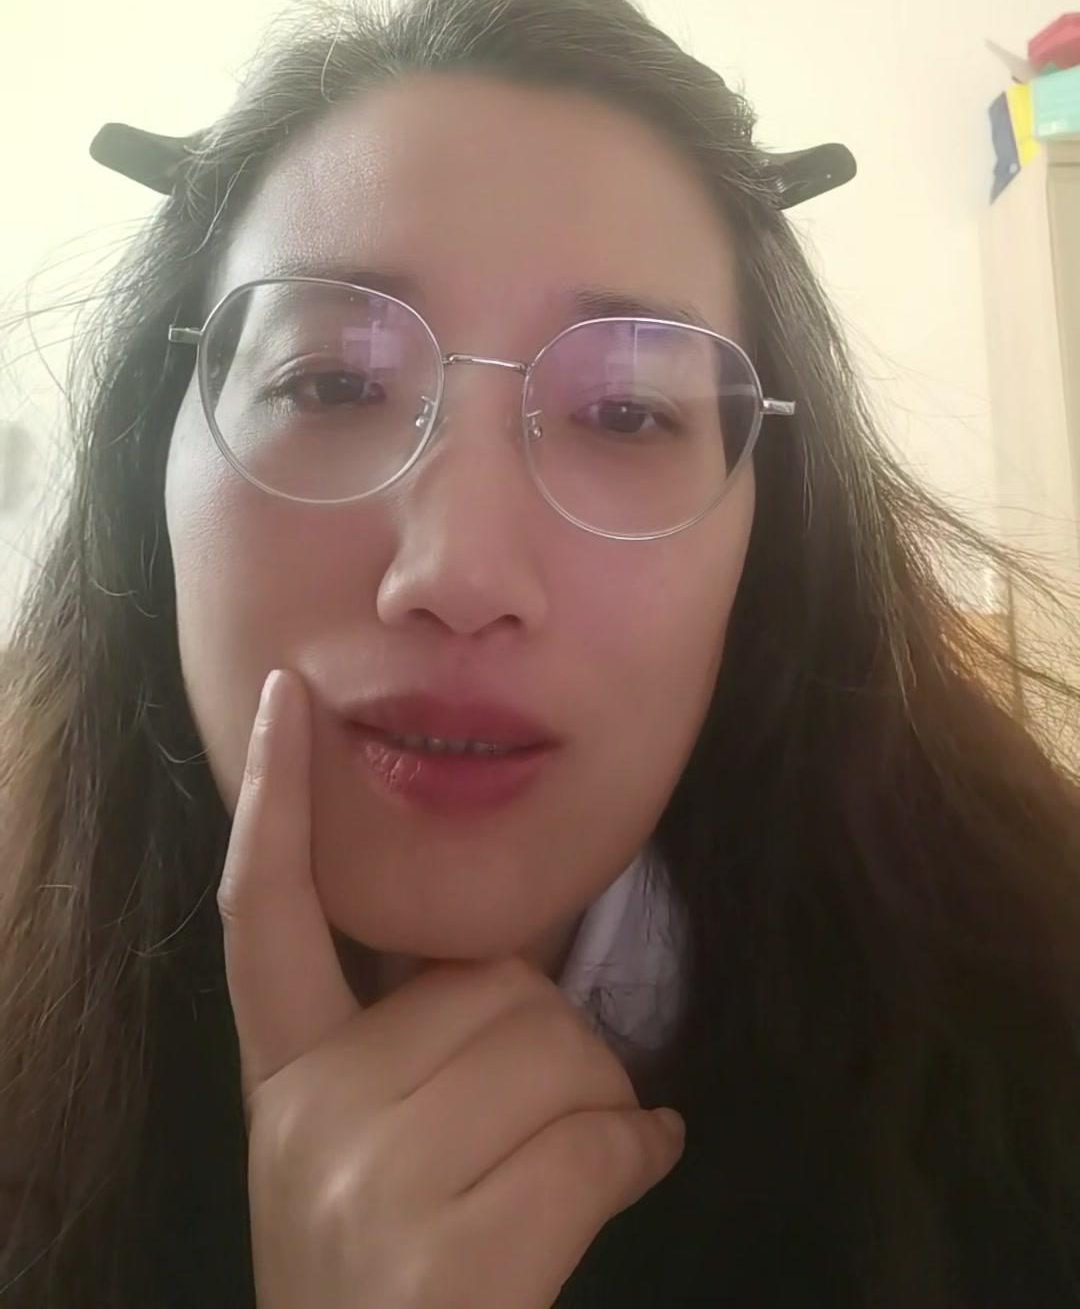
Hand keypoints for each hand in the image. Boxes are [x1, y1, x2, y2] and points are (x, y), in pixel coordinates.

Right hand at [219, 668, 686, 1308]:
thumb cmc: (391, 1272)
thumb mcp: (357, 1155)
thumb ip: (411, 1049)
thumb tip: (528, 974)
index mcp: (282, 1080)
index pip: (261, 915)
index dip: (273, 800)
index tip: (285, 698)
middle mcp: (311, 1118)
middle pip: (493, 982)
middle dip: (555, 1031)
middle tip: (548, 1104)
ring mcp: (371, 1186)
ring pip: (559, 1049)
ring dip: (606, 1096)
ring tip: (587, 1145)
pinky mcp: (446, 1258)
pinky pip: (598, 1143)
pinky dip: (640, 1151)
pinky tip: (640, 1164)